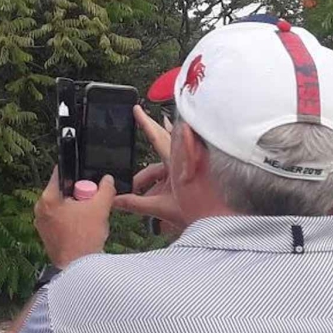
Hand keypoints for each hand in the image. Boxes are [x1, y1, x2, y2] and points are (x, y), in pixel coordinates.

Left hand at [35, 167, 116, 268]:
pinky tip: (84, 228)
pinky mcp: (46, 234)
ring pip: (63, 206)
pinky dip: (72, 220)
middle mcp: (40, 209)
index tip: (87, 179)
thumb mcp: (100, 208)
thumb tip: (107, 179)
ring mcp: (42, 222)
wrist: (78, 268)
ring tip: (89, 218)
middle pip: (63, 191)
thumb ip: (105, 189)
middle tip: (92, 203)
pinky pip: (61, 219)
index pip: (60, 174)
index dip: (77, 173)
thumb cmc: (84, 239)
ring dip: (77, 208)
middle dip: (80, 195)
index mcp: (48, 198)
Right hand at [112, 106, 185, 236]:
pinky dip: (160, 172)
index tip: (137, 109)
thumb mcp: (162, 208)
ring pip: (165, 159)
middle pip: (162, 140)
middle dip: (150, 129)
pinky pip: (172, 167)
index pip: (157, 138)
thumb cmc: (197, 213)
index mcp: (176, 164)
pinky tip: (151, 184)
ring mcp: (188, 167)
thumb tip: (115, 200)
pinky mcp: (190, 175)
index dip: (145, 124)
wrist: (218, 223)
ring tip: (137, 182)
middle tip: (139, 115)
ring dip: (150, 168)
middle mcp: (183, 161)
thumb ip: (136, 204)